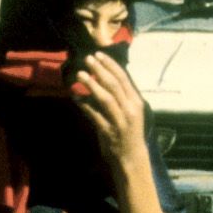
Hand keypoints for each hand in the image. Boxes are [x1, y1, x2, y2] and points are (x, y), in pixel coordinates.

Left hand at [75, 51, 148, 166]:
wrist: (131, 158)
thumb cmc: (129, 132)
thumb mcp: (130, 112)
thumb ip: (121, 97)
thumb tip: (104, 78)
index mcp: (136, 102)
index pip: (123, 78)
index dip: (111, 65)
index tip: (99, 55)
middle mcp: (130, 109)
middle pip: (114, 85)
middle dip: (100, 70)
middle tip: (88, 59)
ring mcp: (119, 121)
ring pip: (105, 98)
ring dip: (91, 85)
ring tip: (80, 74)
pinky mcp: (108, 131)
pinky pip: (94, 115)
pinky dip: (84, 106)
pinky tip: (75, 98)